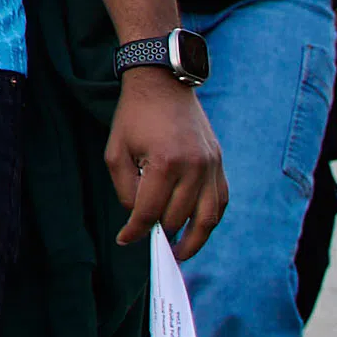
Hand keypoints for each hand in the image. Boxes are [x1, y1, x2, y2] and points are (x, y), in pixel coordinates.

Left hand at [108, 68, 229, 245]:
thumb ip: (126, 190)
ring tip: (179, 252)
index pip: (149, 212)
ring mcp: (211, 165)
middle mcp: (193, 166)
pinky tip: (197, 229)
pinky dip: (210, 219)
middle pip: (177, 218)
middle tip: (149, 240)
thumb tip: (138, 219)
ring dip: (192, 239)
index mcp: (164, 162)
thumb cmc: (134, 117)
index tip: (125, 239)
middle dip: (160, 232)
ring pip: (206, 217)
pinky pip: (220, 201)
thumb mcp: (116, 153)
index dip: (135, 231)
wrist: (163, 83)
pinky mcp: (219, 162)